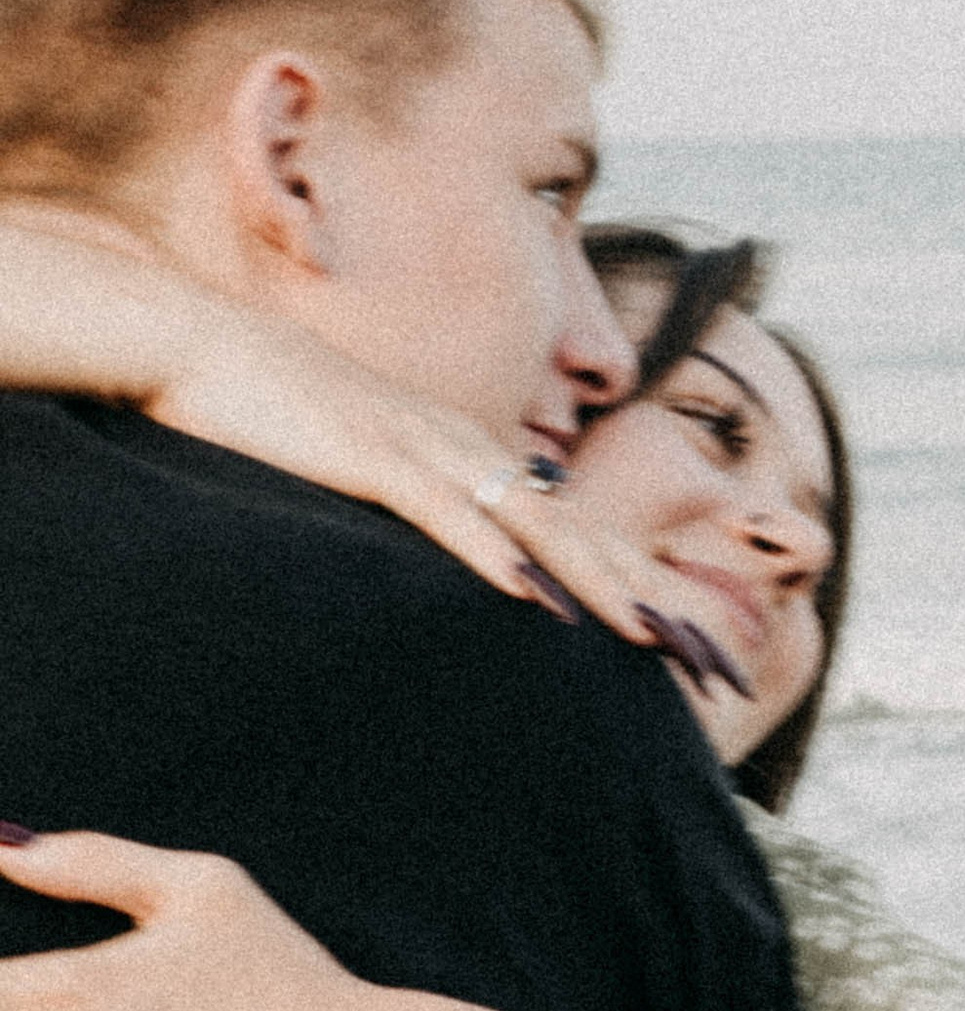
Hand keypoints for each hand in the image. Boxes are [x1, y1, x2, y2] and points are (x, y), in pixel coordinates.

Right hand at [147, 305, 676, 651]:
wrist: (207, 349)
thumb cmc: (284, 423)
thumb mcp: (369, 482)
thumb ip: (420, 521)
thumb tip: (466, 579)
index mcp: (475, 464)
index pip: (579, 534)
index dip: (644, 589)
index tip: (694, 651)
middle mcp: (470, 452)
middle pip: (582, 533)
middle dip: (653, 597)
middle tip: (712, 660)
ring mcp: (425, 449)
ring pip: (532, 523)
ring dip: (596, 581)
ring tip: (651, 634)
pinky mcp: (370, 454)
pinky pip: (440, 510)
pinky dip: (487, 553)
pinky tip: (528, 593)